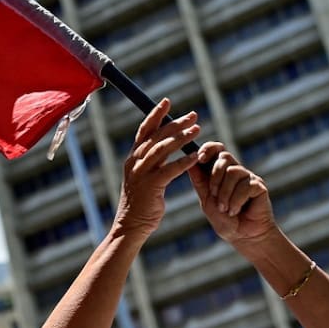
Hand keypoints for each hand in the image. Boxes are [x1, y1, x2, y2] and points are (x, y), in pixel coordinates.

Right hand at [112, 99, 200, 237]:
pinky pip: (170, 170)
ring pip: (162, 149)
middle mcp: (135, 162)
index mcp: (133, 158)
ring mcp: (141, 174)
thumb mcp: (144, 177)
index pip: (144, 130)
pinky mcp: (150, 187)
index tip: (167, 101)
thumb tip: (166, 147)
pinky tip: (196, 157)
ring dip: (181, 138)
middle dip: (175, 123)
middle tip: (193, 115)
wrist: (131, 225)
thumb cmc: (141, 203)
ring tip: (197, 130)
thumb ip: (152, 162)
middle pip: (156, 135)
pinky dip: (184, 162)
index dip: (156, 114)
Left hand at [188, 142, 276, 247]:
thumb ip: (200, 182)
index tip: (200, 158)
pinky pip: (246, 185)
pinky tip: (236, 211)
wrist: (243, 237)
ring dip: (225, 193)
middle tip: (214, 195)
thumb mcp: (207, 201)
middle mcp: (236, 171)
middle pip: (224, 157)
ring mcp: (248, 178)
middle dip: (215, 176)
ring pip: (233, 172)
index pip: (217, 150)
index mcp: (222, 172)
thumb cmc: (225, 221)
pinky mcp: (259, 186)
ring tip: (225, 209)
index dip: (209, 148)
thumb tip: (190, 163)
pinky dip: (236, 201)